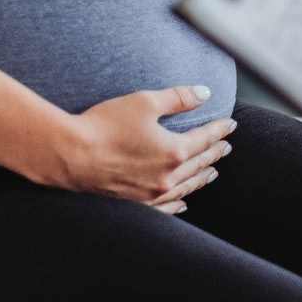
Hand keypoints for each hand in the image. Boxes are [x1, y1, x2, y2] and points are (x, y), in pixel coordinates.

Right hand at [57, 85, 235, 214]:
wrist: (71, 155)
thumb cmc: (106, 125)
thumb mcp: (145, 102)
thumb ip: (178, 98)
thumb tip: (204, 94)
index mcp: (174, 152)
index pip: (205, 139)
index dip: (219, 130)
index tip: (230, 125)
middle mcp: (167, 177)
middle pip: (199, 164)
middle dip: (214, 154)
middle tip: (226, 147)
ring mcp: (151, 194)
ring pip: (186, 187)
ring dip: (201, 178)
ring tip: (212, 172)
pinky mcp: (135, 203)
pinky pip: (166, 207)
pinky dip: (179, 203)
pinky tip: (183, 202)